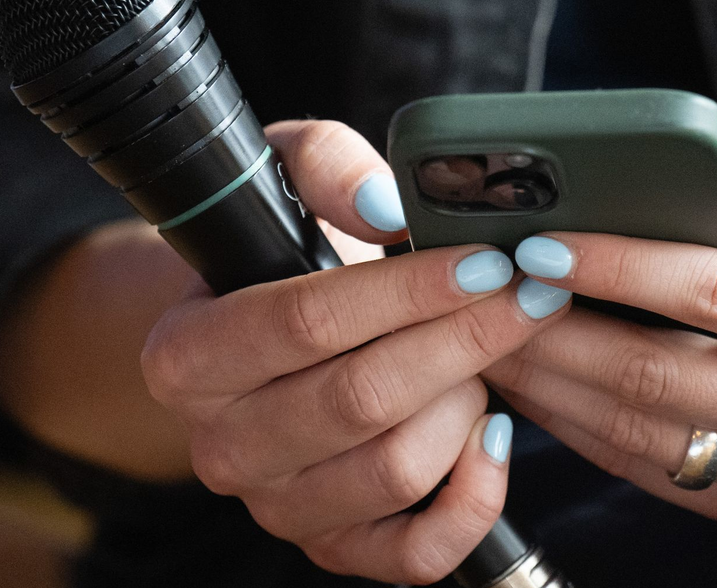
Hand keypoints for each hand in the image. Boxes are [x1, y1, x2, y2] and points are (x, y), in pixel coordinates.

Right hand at [141, 120, 571, 583]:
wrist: (263, 341)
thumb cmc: (286, 254)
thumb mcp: (288, 179)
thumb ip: (327, 167)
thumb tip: (384, 208)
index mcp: (188, 355)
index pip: (306, 321)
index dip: (407, 291)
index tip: (485, 261)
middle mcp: (221, 445)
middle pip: (359, 399)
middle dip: (463, 341)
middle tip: (528, 295)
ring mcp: (276, 506)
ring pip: (395, 470)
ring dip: (464, 403)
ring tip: (485, 353)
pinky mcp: (333, 547)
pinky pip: (416, 552)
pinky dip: (475, 498)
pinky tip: (495, 435)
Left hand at [484, 151, 716, 529]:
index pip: (712, 293)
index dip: (616, 267)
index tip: (538, 244)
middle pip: (656, 374)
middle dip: (551, 332)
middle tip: (482, 293)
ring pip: (636, 431)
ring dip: (547, 385)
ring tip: (483, 337)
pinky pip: (643, 466)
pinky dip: (575, 426)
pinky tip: (531, 382)